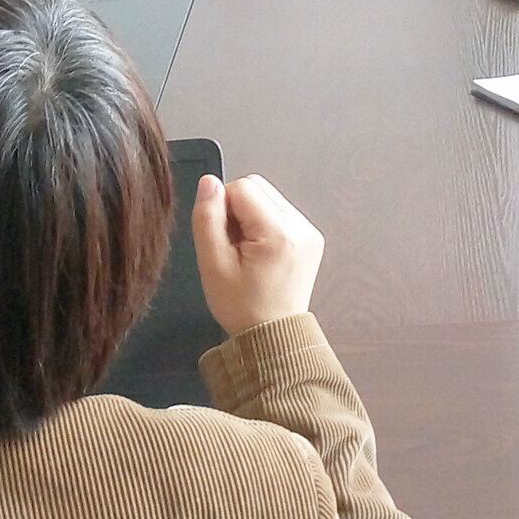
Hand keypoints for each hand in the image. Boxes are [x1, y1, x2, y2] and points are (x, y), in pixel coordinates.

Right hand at [191, 173, 324, 336]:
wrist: (272, 335)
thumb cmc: (241, 306)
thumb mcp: (212, 264)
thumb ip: (207, 218)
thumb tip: (209, 183)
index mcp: (278, 233)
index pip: (241, 187)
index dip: (222, 208)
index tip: (223, 241)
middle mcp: (300, 227)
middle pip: (257, 187)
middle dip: (237, 210)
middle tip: (233, 245)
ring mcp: (309, 231)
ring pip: (267, 197)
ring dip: (250, 216)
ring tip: (246, 251)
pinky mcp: (310, 237)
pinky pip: (279, 212)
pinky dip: (263, 225)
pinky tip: (259, 252)